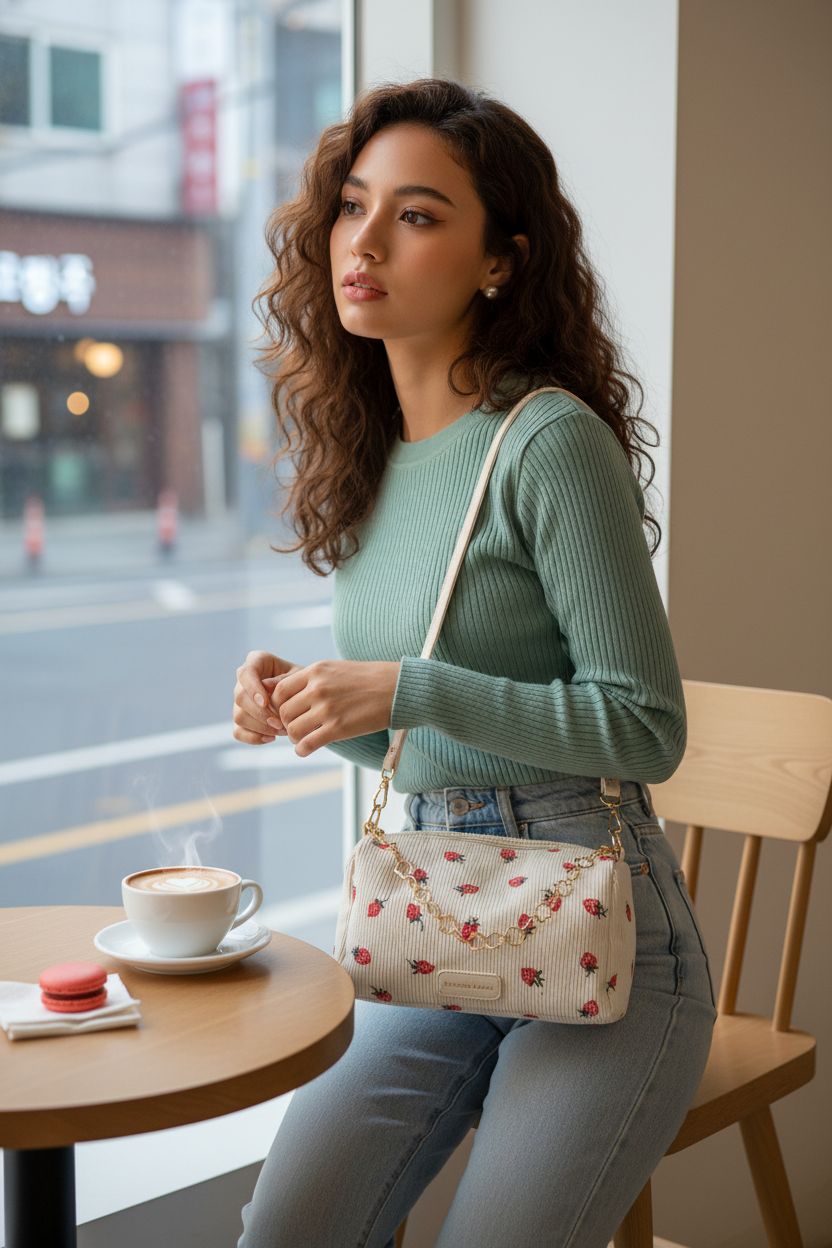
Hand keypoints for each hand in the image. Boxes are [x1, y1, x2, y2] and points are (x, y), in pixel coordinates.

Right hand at [233, 650, 301, 744]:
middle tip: (281, 724)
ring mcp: (241, 701)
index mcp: (257, 662)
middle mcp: (245, 680)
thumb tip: (266, 687)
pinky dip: (254, 737)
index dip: (252, 688)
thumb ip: (285, 681)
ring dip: (260, 727)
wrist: (308, 698)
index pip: (245, 673)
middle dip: (260, 713)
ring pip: (238, 716)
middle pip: (240, 697)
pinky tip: (271, 738)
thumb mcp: (301, 678)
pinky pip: (238, 731)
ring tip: (282, 730)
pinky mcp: (242, 718)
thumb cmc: (306, 683)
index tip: (265, 703)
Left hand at [266, 659, 400, 756]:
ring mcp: (327, 708)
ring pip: (293, 730)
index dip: (278, 705)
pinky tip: (306, 749)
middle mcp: (317, 688)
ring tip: (303, 738)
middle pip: (284, 712)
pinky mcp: (338, 728)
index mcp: (315, 671)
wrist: (397, 688)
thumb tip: (279, 688)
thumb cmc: (367, 679)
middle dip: (286, 724)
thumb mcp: (334, 669)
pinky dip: (302, 750)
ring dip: (294, 738)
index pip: (279, 691)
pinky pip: (307, 744)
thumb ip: (310, 679)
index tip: (288, 712)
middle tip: (295, 728)